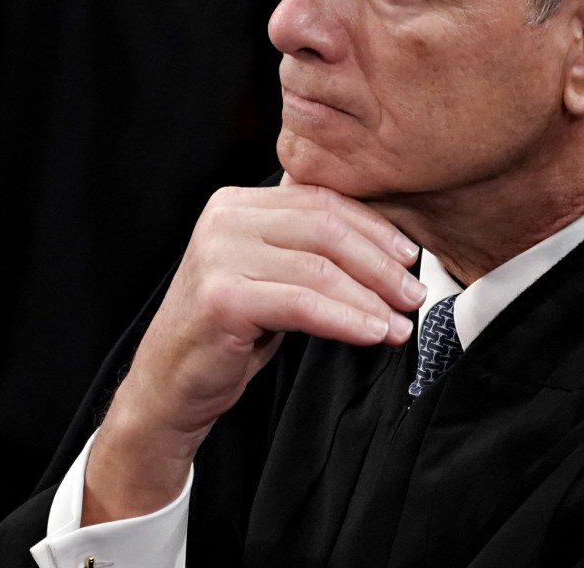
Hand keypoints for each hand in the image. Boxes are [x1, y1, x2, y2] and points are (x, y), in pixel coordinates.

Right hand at [81, 181, 423, 522]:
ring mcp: (218, 254)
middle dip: (379, 263)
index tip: (408, 255)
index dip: (372, 227)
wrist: (170, 382)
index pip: (319, 201)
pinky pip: (303, 304)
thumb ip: (303, 244)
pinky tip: (373, 333)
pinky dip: (346, 319)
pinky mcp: (222, 296)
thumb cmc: (226, 332)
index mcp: (234, 203)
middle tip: (413, 293)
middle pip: (324, 228)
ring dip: (370, 298)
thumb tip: (383, 238)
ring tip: (400, 322)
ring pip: (319, 268)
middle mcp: (223, 218)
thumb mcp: (265, 274)